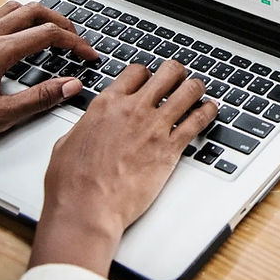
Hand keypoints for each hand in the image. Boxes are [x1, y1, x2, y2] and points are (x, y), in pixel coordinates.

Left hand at [0, 1, 97, 174]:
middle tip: (78, 40)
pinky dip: (22, 18)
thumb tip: (71, 85)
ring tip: (57, 33)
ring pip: (17, 7)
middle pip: (35, 11)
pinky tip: (26, 37)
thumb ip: (39, 99)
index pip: (47, 34)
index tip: (89, 56)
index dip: (75, 43)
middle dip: (63, 23)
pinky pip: (1, 15)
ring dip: (42, 16)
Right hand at [29, 60, 217, 275]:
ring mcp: (154, 127)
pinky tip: (211, 109)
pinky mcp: (170, 148)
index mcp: (107, 104)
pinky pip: (197, 121)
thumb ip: (86, 126)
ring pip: (188, 91)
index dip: (147, 73)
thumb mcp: (67, 142)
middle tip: (180, 78)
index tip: (150, 79)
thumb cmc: (73, 183)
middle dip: (176, 72)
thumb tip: (89, 124)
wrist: (88, 207)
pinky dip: (208, 112)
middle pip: (167, 73)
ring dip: (196, 88)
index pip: (137, 72)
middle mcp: (133, 109)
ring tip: (199, 90)